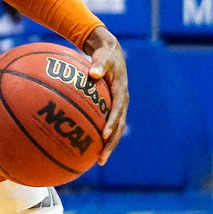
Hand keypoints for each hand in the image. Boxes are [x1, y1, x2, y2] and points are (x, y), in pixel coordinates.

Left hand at [82, 25, 128, 165]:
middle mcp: (123, 102)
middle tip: (101, 159)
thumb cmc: (105, 55)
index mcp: (121, 92)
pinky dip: (102, 136)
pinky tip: (90, 146)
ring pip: (117, 129)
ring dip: (109, 145)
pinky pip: (109, 124)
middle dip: (111, 144)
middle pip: (119, 127)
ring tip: (99, 160)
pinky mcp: (113, 107)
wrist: (112, 52)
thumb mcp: (103, 56)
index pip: (118, 111)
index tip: (104, 135)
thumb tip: (93, 72)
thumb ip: (98, 64)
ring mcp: (119, 106)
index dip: (112, 124)